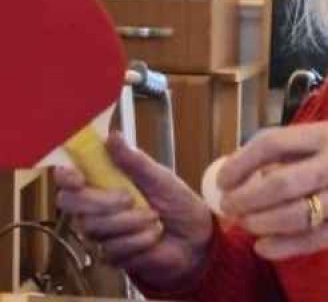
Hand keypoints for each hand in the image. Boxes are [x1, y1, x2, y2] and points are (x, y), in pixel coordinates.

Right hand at [54, 132, 212, 289]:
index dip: (66, 177)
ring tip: (155, 217)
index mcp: (105, 183)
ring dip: (130, 222)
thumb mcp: (159, 177)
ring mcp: (101, 233)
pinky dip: (139, 240)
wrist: (195, 236)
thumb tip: (113, 136)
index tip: (78, 179)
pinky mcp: (111, 255)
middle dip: (101, 201)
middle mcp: (96, 208)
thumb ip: (134, 161)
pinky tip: (154, 235)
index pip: (69, 180)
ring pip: (94, 228)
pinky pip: (113, 249)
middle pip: (72, 204)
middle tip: (130, 198)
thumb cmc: (176, 202)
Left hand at [218, 121, 327, 259]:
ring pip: (293, 215)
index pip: (274, 143)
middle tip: (231, 207)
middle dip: (245, 199)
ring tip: (247, 225)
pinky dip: (280, 246)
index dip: (242, 163)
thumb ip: (294, 151)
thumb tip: (242, 167)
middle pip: (279, 184)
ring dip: (260, 223)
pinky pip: (310, 241)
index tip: (224, 179)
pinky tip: (264, 247)